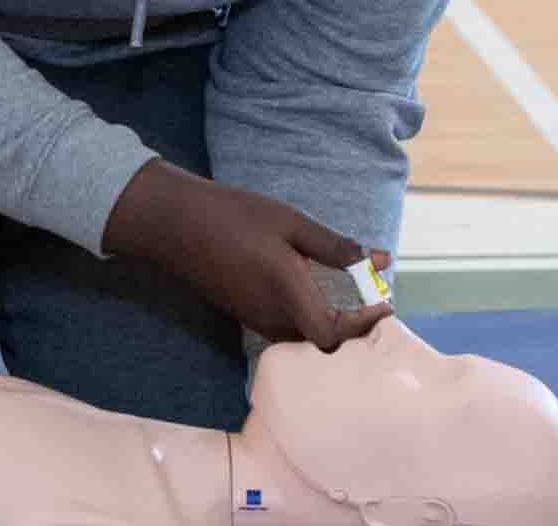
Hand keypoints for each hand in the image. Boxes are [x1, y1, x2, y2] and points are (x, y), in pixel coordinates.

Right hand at [101, 160, 392, 351]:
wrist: (173, 222)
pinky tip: (307, 287)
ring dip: (328, 321)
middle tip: (371, 297)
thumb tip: (381, 261)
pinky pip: (283, 326)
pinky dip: (305, 315)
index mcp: (287, 294)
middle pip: (321, 341)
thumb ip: (336, 247)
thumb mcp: (290, 223)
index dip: (365, 326)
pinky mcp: (241, 311)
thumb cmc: (234, 216)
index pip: (334, 335)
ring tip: (347, 294)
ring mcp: (253, 317)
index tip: (384, 302)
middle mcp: (271, 316)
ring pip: (302, 336)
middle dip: (352, 325)